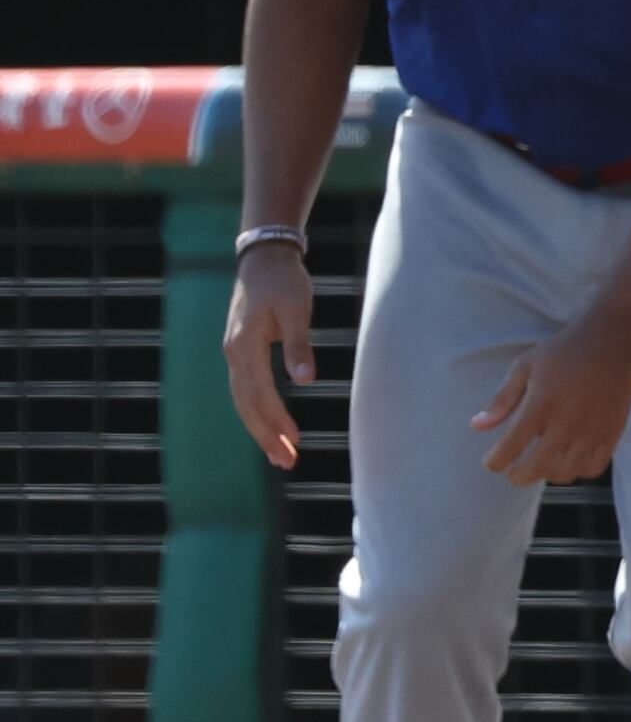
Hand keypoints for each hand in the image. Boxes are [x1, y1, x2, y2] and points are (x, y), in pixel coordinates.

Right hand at [224, 241, 315, 467]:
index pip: (260, 393)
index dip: (277, 419)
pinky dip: (259, 411)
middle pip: (246, 405)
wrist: (263, 259)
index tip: (295, 441)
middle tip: (287, 462)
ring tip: (282, 454)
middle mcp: (233, 355)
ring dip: (261, 428)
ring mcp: (234, 355)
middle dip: (265, 435)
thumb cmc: (283, 282)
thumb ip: (299, 345)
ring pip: (244, 401)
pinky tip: (273, 426)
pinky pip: (247, 390)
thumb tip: (306, 381)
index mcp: (244, 347)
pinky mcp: (241, 353)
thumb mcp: (297, 309)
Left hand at [476, 312, 630, 485]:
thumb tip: (476, 426)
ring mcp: (592, 431)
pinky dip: (578, 470)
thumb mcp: (525, 367)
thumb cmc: (564, 351)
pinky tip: (571, 459)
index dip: (495, 462)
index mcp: (540, 406)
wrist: (613, 341)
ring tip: (543, 463)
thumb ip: (502, 400)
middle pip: (535, 469)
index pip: (509, 448)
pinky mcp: (612, 433)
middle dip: (518, 476)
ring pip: (565, 473)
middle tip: (514, 472)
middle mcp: (565, 424)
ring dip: (547, 473)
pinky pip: (594, 468)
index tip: (492, 461)